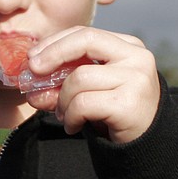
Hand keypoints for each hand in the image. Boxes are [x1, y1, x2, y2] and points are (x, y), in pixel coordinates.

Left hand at [24, 26, 160, 143]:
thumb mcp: (90, 90)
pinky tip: (73, 125)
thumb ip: (63, 83)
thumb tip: (31, 85)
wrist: (146, 145)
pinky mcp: (129, 104)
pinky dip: (71, 116)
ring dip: (62, 99)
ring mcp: (136, 79)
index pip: (85, 33)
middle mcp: (136, 58)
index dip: (55, 42)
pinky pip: (83, 104)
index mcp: (128, 47)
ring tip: (63, 114)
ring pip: (79, 78)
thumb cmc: (115, 114)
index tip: (33, 57)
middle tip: (34, 72)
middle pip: (85, 41)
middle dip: (53, 54)